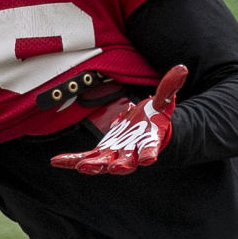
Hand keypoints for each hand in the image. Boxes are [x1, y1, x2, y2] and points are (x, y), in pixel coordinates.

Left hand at [50, 65, 186, 174]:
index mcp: (148, 142)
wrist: (144, 134)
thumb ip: (169, 89)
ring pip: (104, 163)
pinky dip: (70, 160)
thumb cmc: (154, 119)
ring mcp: (114, 156)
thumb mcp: (162, 103)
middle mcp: (132, 153)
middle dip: (121, 166)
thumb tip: (181, 68)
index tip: (150, 159)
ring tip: (82, 167)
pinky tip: (56, 161)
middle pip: (127, 163)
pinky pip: (84, 158)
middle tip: (115, 169)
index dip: (150, 153)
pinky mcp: (99, 154)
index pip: (151, 148)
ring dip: (93, 165)